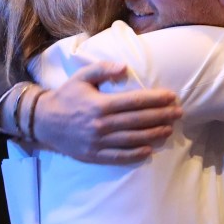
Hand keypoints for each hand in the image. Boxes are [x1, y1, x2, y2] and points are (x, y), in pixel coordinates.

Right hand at [34, 61, 182, 162]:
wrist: (44, 122)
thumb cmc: (66, 96)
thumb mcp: (81, 77)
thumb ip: (102, 69)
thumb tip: (125, 67)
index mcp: (100, 104)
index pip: (134, 102)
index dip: (155, 99)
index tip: (171, 97)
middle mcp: (101, 124)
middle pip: (138, 121)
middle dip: (161, 116)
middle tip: (178, 113)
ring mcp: (98, 141)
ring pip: (132, 139)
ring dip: (153, 134)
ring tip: (169, 129)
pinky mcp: (94, 155)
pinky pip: (118, 156)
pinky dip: (135, 154)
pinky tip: (149, 150)